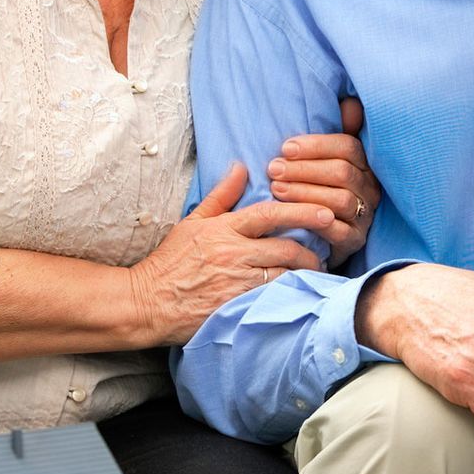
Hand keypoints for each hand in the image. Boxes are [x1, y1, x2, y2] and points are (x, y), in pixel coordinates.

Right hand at [129, 162, 331, 345]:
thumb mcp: (193, 222)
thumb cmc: (171, 261)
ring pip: (284, 275)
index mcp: (225, 229)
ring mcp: (236, 282)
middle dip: (311, 250)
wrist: (147, 302)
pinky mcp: (236, 306)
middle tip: (326, 251)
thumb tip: (240, 166)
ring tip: (316, 273)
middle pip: (285, 247)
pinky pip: (272, 299)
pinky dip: (289, 295)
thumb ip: (221, 196)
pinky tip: (300, 295)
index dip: (301, 211)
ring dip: (304, 274)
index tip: (325, 212)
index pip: (270, 214)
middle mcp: (234, 253)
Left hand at [267, 96, 381, 265]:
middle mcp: (370, 189)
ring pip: (340, 199)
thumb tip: (351, 102)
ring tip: (276, 188)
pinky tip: (292, 215)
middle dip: (304, 169)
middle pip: (342, 172)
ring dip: (305, 192)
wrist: (315, 238)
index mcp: (365, 164)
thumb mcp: (324, 161)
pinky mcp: (355, 241)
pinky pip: (338, 231)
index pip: (348, 147)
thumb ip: (335, 133)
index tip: (285, 148)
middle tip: (273, 169)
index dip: (316, 145)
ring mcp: (365, 216)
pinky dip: (314, 221)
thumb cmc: (317, 191)